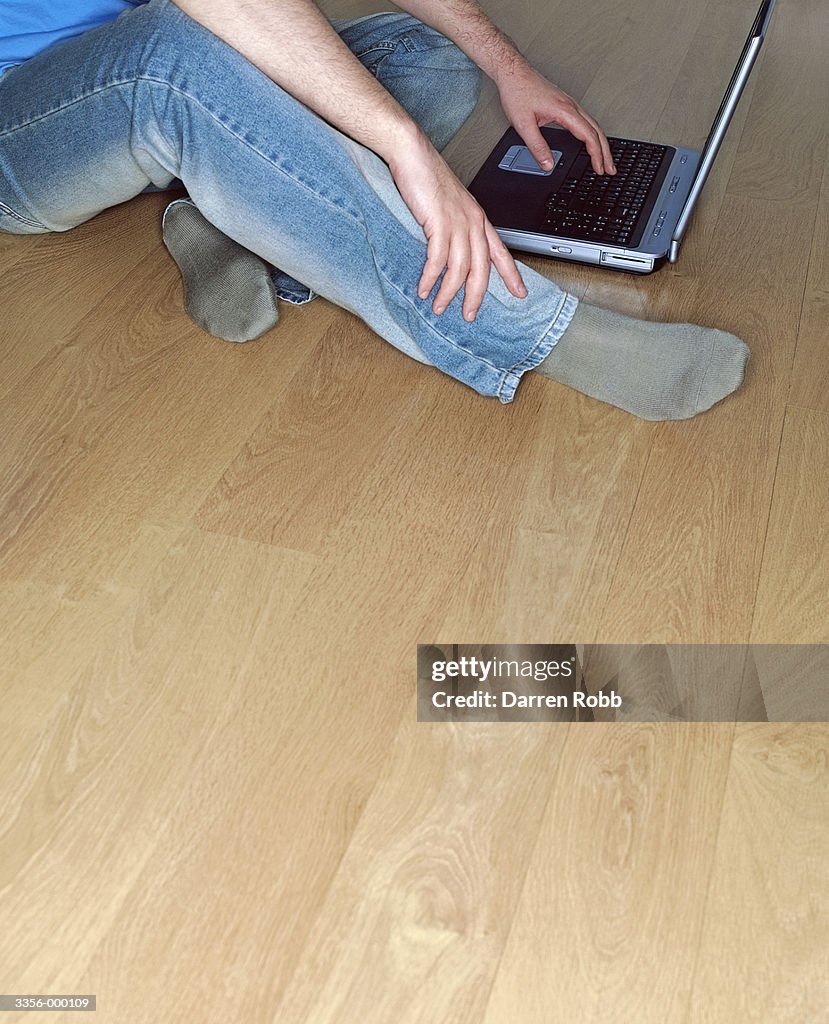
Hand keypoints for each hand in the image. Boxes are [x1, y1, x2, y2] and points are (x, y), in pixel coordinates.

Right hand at [388, 128, 527, 321]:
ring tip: (439, 307)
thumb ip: (455, 226)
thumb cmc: (428, 176)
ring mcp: (458, 223)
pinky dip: (431, 278)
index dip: (511, 275)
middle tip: (469, 315)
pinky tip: (424, 289)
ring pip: (460, 269)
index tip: (520, 293)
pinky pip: (438, 260)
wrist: (413, 153)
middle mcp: (473, 222)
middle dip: (476, 296)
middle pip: (482, 269)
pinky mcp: (439, 223)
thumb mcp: (450, 204)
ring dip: (448, 292)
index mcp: (478, 218)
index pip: (500, 252)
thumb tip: (451, 250)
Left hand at [497, 63, 615, 175]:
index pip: (589, 136)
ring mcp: (569, 103)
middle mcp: (571, 105)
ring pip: (593, 124)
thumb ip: (537, 147)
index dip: (596, 155)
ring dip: (601, 143)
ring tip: (604, 158)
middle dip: (606, 152)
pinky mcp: (564, 103)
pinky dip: (592, 133)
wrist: (513, 73)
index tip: (599, 169)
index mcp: (565, 111)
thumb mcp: (523, 125)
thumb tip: (548, 164)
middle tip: (610, 168)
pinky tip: (590, 140)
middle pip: (597, 130)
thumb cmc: (518, 92)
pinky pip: (585, 120)